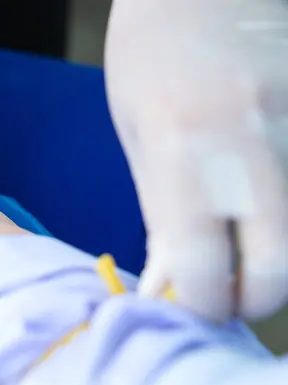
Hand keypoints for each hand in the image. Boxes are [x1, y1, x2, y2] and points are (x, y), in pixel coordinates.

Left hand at [105, 0, 287, 320]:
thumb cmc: (152, 54)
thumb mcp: (139, 133)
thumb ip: (161, 213)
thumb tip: (171, 283)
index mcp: (185, 144)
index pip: (204, 266)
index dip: (199, 303)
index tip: (192, 304)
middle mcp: (256, 138)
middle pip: (280, 269)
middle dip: (253, 297)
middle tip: (227, 289)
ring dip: (275, 255)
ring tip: (244, 240)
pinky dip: (287, 211)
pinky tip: (263, 198)